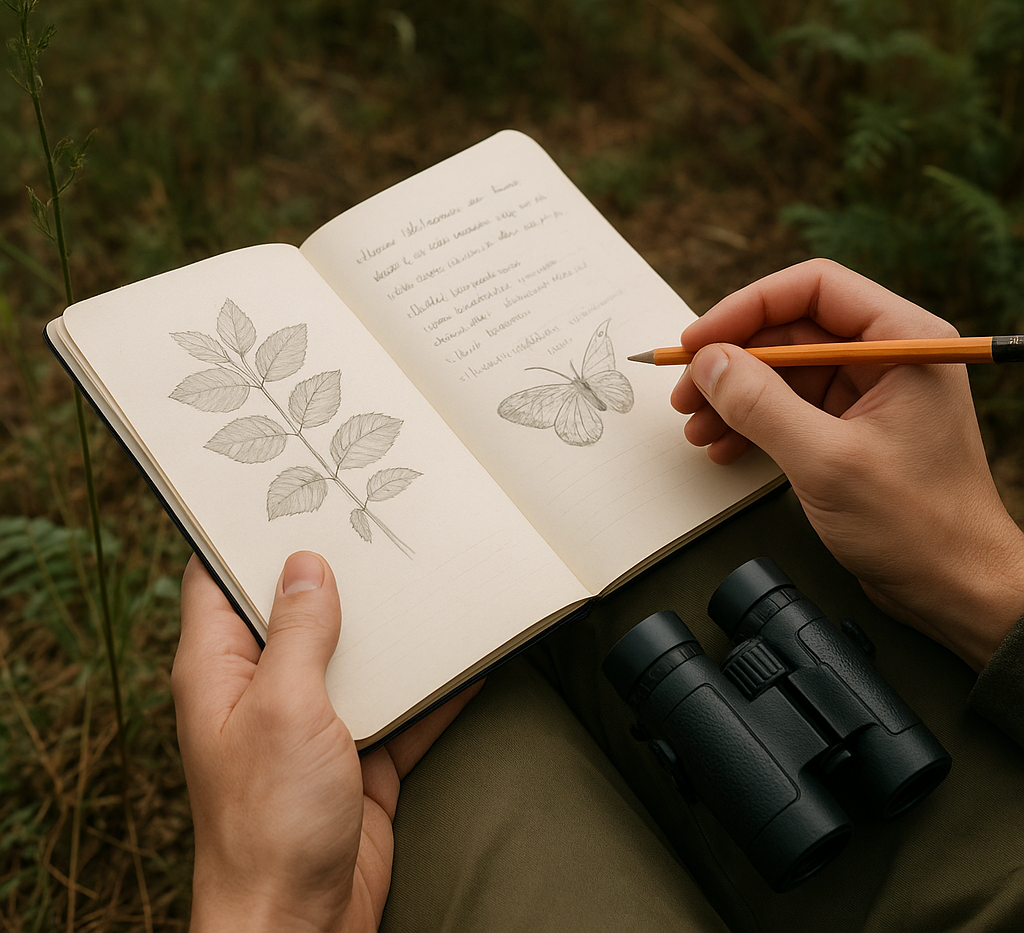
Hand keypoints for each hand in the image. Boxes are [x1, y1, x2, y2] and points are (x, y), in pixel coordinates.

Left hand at [172, 552, 478, 932]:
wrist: (302, 926)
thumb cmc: (269, 825)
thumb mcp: (285, 708)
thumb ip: (299, 634)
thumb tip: (307, 564)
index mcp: (222, 668)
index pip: (220, 580)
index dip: (245, 532)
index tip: (287, 490)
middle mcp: (265, 688)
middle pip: (299, 611)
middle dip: (340, 572)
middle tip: (378, 521)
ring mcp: (315, 722)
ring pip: (356, 655)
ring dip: (392, 627)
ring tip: (428, 575)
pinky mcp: (358, 755)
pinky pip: (400, 707)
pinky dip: (432, 687)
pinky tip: (468, 660)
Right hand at [672, 258, 1023, 670]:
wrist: (954, 589)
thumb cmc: (919, 526)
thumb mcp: (826, 460)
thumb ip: (761, 405)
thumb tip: (708, 362)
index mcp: (904, 342)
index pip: (813, 289)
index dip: (747, 307)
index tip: (700, 340)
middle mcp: (887, 358)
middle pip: (789, 331)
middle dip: (732, 361)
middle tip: (686, 392)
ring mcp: (868, 394)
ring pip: (782, 372)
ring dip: (734, 397)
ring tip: (697, 427)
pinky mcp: (850, 428)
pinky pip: (788, 408)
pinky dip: (751, 424)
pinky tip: (724, 446)